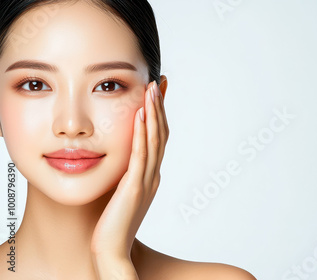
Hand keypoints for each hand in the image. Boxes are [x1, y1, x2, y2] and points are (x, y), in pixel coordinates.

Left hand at [90, 80, 168, 277]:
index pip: (158, 140)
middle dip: (160, 107)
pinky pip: (141, 154)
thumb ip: (128, 176)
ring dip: (155, 113)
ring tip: (152, 89)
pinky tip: (142, 114)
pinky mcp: (134, 186)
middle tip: (159, 83)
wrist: (112, 250)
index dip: (160, 116)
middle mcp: (153, 175)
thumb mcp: (123, 194)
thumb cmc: (113, 225)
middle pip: (161, 135)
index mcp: (151, 176)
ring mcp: (146, 180)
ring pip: (155, 140)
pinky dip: (143, 132)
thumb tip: (125, 161)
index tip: (158, 95)